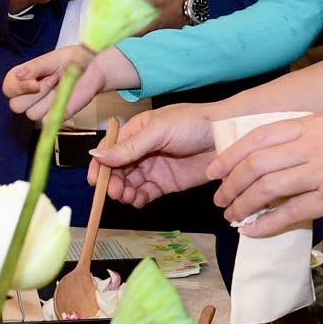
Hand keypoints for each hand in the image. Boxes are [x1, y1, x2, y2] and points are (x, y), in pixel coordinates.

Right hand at [4, 46, 135, 122]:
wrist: (93, 70)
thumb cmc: (71, 61)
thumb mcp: (52, 58)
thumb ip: (35, 67)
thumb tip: (19, 76)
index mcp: (22, 78)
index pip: (8, 88)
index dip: (18, 87)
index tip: (35, 82)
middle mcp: (27, 95)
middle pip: (16, 106)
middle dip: (37, 93)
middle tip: (54, 79)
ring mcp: (40, 108)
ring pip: (32, 114)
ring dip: (48, 100)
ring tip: (60, 86)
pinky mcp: (54, 118)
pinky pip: (47, 121)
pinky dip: (57, 110)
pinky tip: (65, 98)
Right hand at [89, 105, 217, 206]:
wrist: (226, 136)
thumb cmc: (194, 123)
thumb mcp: (159, 130)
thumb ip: (130, 146)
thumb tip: (98, 155)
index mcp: (136, 131)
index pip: (110, 149)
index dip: (100, 165)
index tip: (95, 180)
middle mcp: (141, 150)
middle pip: (116, 170)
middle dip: (111, 181)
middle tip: (115, 191)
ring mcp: (153, 167)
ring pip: (129, 183)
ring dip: (123, 192)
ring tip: (127, 196)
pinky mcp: (166, 182)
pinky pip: (145, 193)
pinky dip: (138, 199)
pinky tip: (138, 200)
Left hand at [210, 114, 322, 236]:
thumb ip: (314, 136)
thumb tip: (288, 155)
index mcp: (314, 123)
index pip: (259, 135)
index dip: (230, 154)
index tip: (215, 170)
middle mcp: (313, 144)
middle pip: (256, 163)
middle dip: (230, 184)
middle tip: (220, 199)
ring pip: (267, 188)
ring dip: (242, 204)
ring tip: (232, 216)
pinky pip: (291, 212)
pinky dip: (265, 223)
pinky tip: (253, 231)